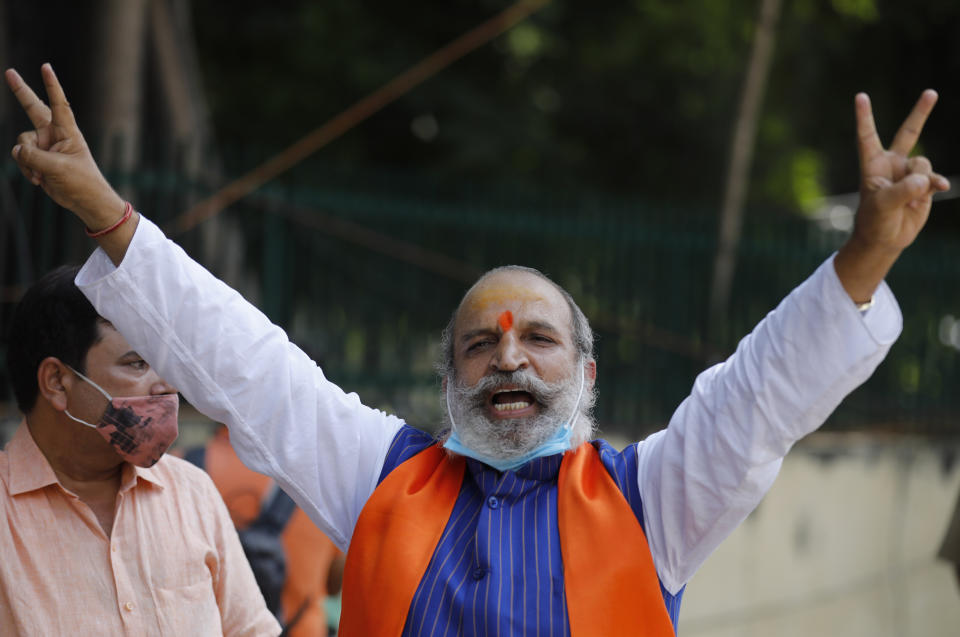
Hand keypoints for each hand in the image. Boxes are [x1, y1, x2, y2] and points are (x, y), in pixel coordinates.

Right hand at [6, 63, 124, 228]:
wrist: (84, 201)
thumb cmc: (81, 182)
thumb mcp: (58, 168)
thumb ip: (33, 157)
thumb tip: (17, 150)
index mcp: (68, 132)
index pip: (59, 104)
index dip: (51, 85)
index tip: (46, 66)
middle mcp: (54, 135)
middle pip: (33, 108)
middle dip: (21, 91)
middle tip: (10, 72)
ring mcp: (45, 146)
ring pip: (22, 143)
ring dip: (27, 161)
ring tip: (41, 174)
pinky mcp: (38, 158)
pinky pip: (21, 157)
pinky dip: (26, 169)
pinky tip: (39, 180)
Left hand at [852, 90, 948, 252]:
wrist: (886, 239)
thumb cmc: (875, 221)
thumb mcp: (882, 206)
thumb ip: (902, 190)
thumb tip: (924, 178)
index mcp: (873, 165)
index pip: (868, 137)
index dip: (865, 117)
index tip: (860, 96)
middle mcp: (892, 165)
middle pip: (908, 133)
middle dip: (920, 113)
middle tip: (931, 92)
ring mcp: (909, 174)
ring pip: (923, 163)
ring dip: (920, 178)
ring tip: (910, 196)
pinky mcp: (923, 186)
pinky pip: (934, 177)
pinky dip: (936, 183)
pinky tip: (940, 189)